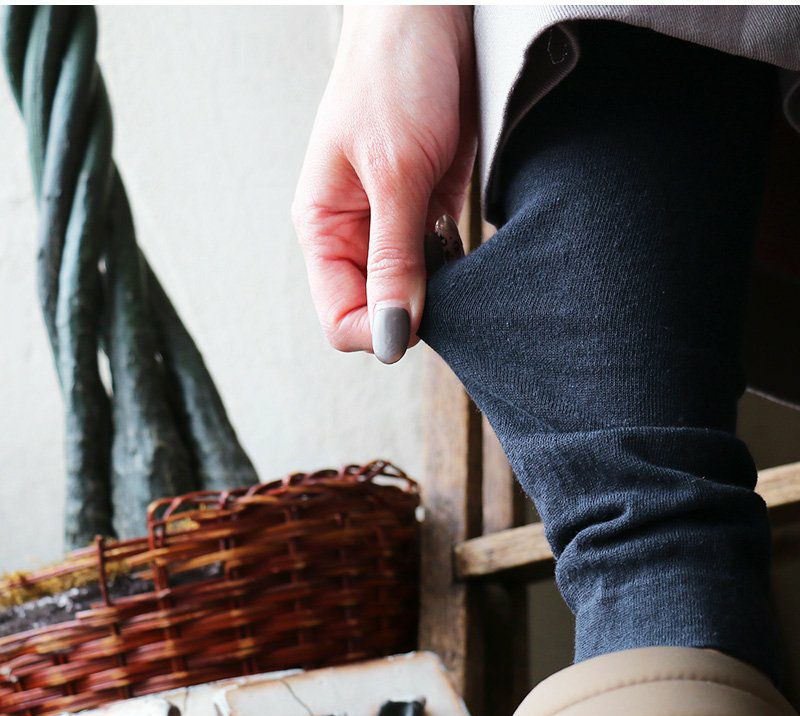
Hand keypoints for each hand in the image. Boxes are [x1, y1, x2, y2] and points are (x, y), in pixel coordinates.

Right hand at [292, 6, 475, 362]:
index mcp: (324, 229)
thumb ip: (394, 260)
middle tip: (446, 273)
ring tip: (452, 244)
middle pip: (379, 312)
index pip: (340, 318)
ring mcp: (392, 226)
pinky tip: (462, 235)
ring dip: (440, 286)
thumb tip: (392, 338)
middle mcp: (354, 236)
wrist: (431, 18)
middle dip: (415, 308)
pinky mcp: (425, 212)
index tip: (422, 313)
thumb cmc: (395, 77)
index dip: (380, 329)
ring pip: (413, 292)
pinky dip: (457, 263)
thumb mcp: (395, 174)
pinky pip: (440, 263)